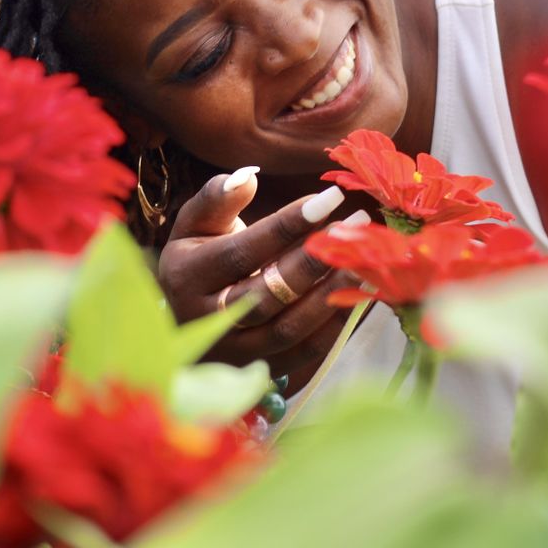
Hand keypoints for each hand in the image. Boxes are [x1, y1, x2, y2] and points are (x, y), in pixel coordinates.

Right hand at [157, 168, 368, 378]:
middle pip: (267, 295)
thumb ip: (217, 198)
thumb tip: (248, 177)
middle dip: (314, 261)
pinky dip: (334, 325)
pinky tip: (356, 292)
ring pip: (288, 328)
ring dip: (330, 294)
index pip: (242, 252)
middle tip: (354, 228)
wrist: (185, 321)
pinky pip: (303, 353)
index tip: (331, 199)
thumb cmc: (197, 259)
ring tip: (362, 259)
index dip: (287, 226)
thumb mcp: (194, 225)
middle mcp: (206, 319)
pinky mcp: (259, 369)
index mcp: (186, 276)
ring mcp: (234, 352)